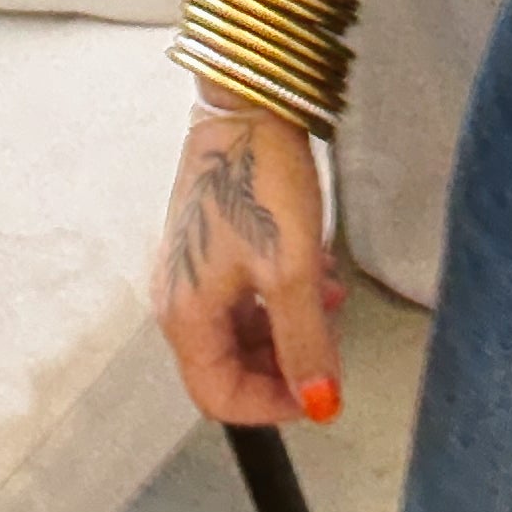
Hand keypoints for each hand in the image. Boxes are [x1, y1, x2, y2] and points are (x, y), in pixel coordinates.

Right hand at [152, 105, 346, 425]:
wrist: (247, 105)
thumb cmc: (261, 184)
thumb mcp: (291, 269)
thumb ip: (305, 341)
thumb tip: (321, 403)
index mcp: (185, 314)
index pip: (218, 395)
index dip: (271, 407)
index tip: (320, 396)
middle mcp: (179, 298)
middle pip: (230, 363)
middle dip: (284, 364)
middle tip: (331, 346)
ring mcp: (194, 269)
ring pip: (243, 327)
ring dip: (289, 326)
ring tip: (332, 303)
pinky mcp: (212, 242)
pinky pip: (245, 292)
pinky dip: (282, 295)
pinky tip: (317, 274)